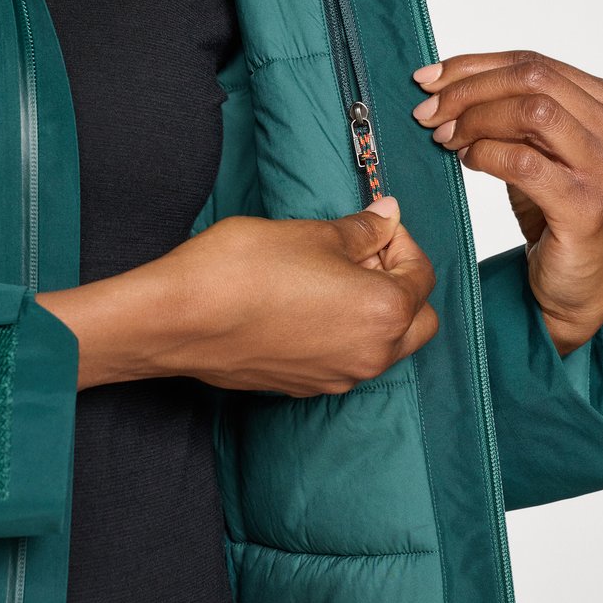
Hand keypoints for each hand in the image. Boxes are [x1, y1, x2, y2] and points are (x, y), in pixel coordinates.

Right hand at [35, 195, 438, 395]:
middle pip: (416, 321)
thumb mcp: (312, 233)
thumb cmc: (243, 272)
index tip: (376, 224)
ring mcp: (337, 377)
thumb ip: (361, 229)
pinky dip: (345, 330)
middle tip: (364, 249)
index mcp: (383, 313)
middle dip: (400, 282)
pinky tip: (308, 299)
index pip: (421, 275)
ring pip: (383, 344)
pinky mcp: (305, 386)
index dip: (401, 242)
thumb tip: (386, 217)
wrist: (180, 318)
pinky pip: (346, 358)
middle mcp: (370, 355)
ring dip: (373, 308)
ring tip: (332, 271)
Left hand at [411, 49, 602, 354]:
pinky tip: (467, 160)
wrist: (584, 286)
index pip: (536, 64)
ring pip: (532, 112)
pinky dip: (485, 154)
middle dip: (468, 89)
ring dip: (475, 120)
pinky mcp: (587, 207)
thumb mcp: (542, 149)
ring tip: (444, 137)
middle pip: (532, 80)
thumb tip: (442, 80)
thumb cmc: (559, 212)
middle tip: (427, 110)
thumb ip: (512, 110)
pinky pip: (524, 162)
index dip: (475, 65)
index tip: (430, 77)